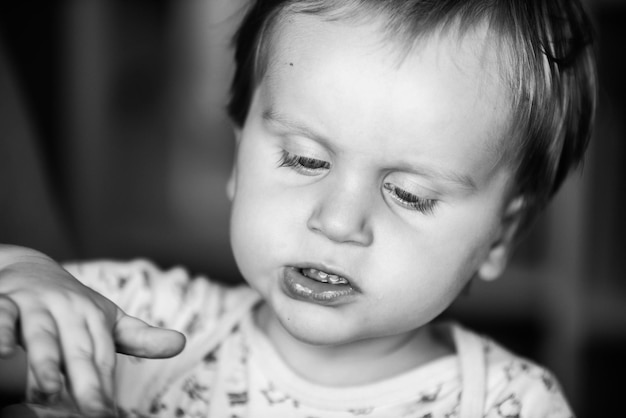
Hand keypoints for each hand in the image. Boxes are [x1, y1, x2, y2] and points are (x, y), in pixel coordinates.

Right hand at [0, 246, 185, 416]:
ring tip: (49, 388)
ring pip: (40, 334)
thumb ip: (139, 337)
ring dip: (45, 360)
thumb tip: (181, 344)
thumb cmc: (72, 306)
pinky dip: (0, 333)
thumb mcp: (107, 320)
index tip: (108, 414)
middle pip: (77, 348)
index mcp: (94, 316)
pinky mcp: (5, 301)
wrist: (30, 267)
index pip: (103, 356)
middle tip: (93, 410)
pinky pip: (1, 316)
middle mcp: (68, 309)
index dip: (106, 385)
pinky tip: (2, 353)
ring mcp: (35, 304)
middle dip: (84, 379)